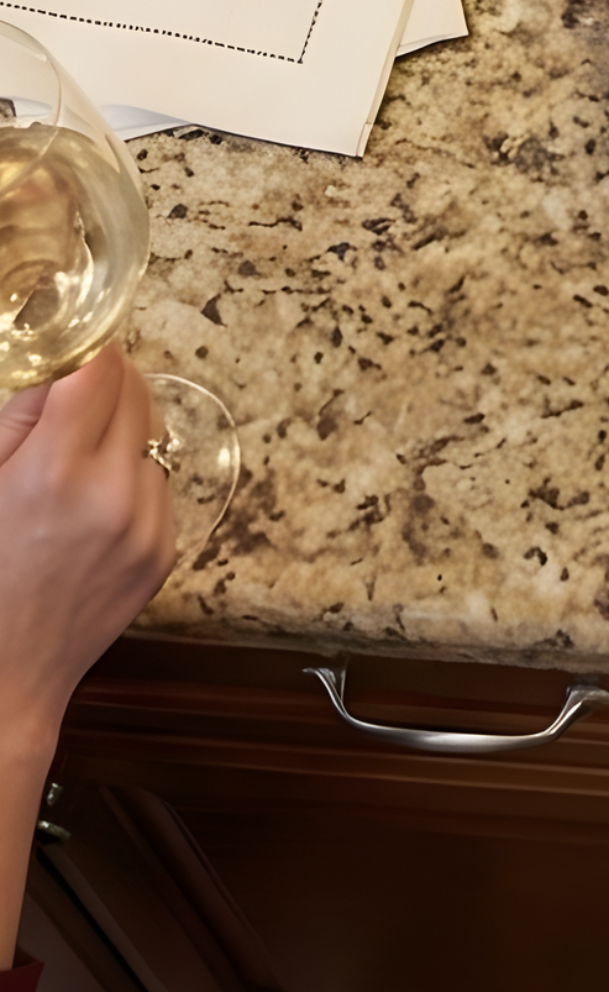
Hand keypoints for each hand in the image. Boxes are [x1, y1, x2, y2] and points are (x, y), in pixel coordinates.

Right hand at [0, 353, 175, 758]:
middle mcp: (114, 494)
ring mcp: (148, 525)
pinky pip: (159, 483)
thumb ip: (16, 423)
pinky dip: (132, 476)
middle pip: (135, 392)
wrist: (0, 684)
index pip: (100, 371)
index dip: (85, 352)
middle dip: (105, 384)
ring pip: (153, 435)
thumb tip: (55, 371)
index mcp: (54, 475)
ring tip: (74, 456)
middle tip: (69, 396)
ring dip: (121, 429)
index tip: (71, 349)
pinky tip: (89, 502)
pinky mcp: (166, 551)